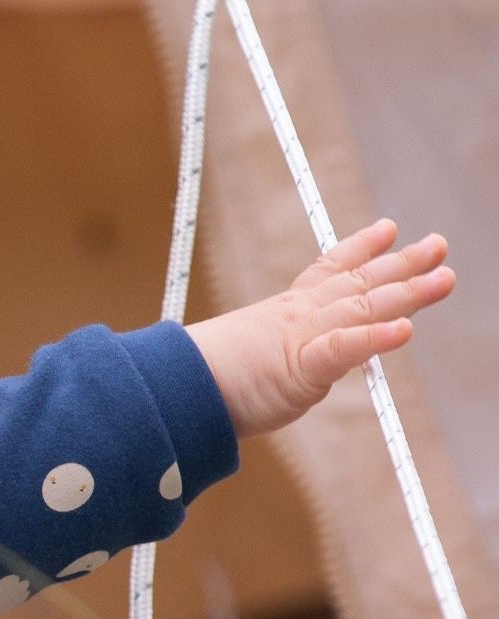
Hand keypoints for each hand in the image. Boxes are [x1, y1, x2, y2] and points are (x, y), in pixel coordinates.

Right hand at [183, 219, 454, 440]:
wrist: (174, 389)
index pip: (328, 272)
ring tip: (443, 278)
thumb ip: (274, 362)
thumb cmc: (200, 380)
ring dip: (407, 293)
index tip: (387, 229)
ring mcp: (303, 337)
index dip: (360, 249)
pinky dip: (377, 338)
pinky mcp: (302, 366)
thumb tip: (277, 374)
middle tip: (438, 245)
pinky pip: (346, 348)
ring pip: (364, 308)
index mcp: (283, 315)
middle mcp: (299, 317)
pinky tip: (406, 330)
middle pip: (359, 283)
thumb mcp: (245, 363)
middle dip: (403, 264)